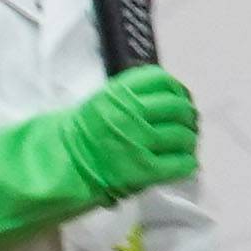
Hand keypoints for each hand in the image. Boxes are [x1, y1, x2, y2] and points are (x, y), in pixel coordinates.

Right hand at [43, 66, 203, 202]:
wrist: (62, 166)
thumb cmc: (83, 134)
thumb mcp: (102, 102)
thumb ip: (133, 95)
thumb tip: (172, 99)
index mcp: (118, 93)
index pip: (162, 81)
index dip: (177, 91)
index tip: (180, 100)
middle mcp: (130, 114)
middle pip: (178, 108)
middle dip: (187, 117)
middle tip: (187, 125)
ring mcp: (139, 142)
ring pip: (183, 136)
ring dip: (189, 141)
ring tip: (184, 145)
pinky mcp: (145, 170)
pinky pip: (181, 163)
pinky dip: (187, 162)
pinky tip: (182, 163)